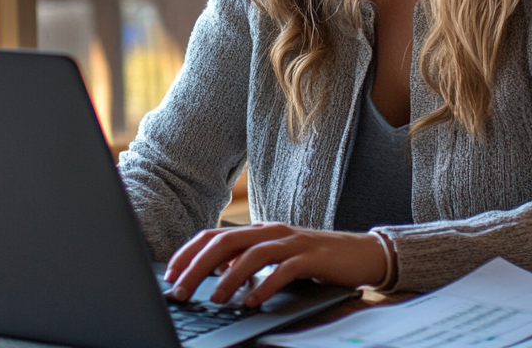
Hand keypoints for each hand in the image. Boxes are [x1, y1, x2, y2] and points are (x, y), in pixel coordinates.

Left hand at [162, 223, 387, 307]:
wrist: (360, 253)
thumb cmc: (314, 259)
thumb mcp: (275, 258)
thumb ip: (247, 261)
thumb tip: (215, 273)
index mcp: (258, 230)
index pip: (214, 235)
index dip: (189, 253)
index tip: (170, 274)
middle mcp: (271, 231)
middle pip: (225, 242)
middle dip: (197, 266)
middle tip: (180, 290)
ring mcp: (292, 243)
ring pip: (251, 255)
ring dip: (228, 279)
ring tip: (214, 300)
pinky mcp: (311, 258)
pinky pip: (283, 270)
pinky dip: (265, 286)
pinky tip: (252, 302)